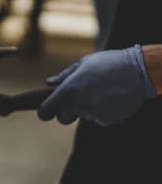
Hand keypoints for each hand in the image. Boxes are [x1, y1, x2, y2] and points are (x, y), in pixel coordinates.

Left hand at [38, 45, 156, 125]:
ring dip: (87, 108)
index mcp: (67, 92)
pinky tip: (112, 97)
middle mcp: (78, 106)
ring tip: (101, 91)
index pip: (45, 112)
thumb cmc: (108, 63)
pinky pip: (99, 118)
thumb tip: (49, 82)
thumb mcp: (83, 63)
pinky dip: (103, 111)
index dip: (45, 112)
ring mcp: (93, 115)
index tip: (48, 110)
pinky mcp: (107, 120)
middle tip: (79, 97)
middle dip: (67, 111)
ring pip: (83, 116)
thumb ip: (64, 76)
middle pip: (63, 119)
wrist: (139, 72)